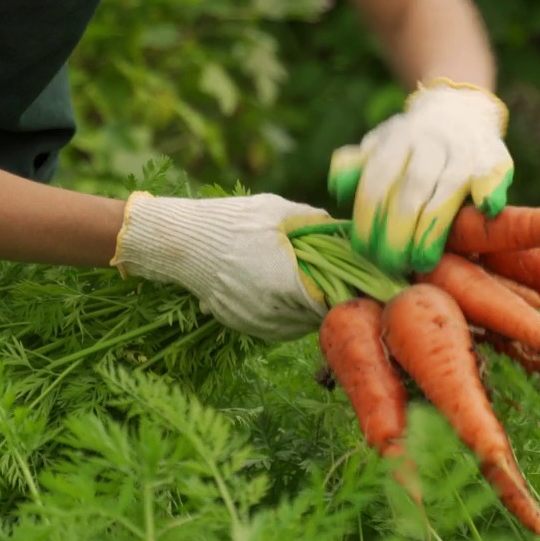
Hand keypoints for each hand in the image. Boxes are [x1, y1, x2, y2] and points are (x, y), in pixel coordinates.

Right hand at [110, 191, 332, 340]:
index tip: (357, 284)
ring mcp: (253, 321)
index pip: (331, 303)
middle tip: (342, 286)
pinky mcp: (240, 324)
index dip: (347, 294)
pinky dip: (288, 317)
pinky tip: (290, 298)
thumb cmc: (231, 221)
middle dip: (331, 302)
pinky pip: (276, 329)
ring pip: (298, 327)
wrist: (182, 242)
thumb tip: (344, 228)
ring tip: (317, 290)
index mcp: (284, 284)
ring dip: (310, 313)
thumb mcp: (277, 211)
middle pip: (317, 318)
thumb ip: (315, 222)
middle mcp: (270, 311)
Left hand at [328, 78, 513, 274]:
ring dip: (433, 227)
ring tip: (422, 261)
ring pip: (447, 189)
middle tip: (390, 264)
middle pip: (411, 190)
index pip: (377, 182)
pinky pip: (493, 173)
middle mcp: (429, 143)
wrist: (459, 109)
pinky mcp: (494, 157)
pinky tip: (487, 208)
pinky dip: (490, 189)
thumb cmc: (411, 142)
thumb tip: (338, 186)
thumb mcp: (379, 146)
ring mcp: (464, 150)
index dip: (368, 218)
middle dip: (398, 231)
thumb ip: (358, 167)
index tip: (364, 251)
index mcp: (397, 141)